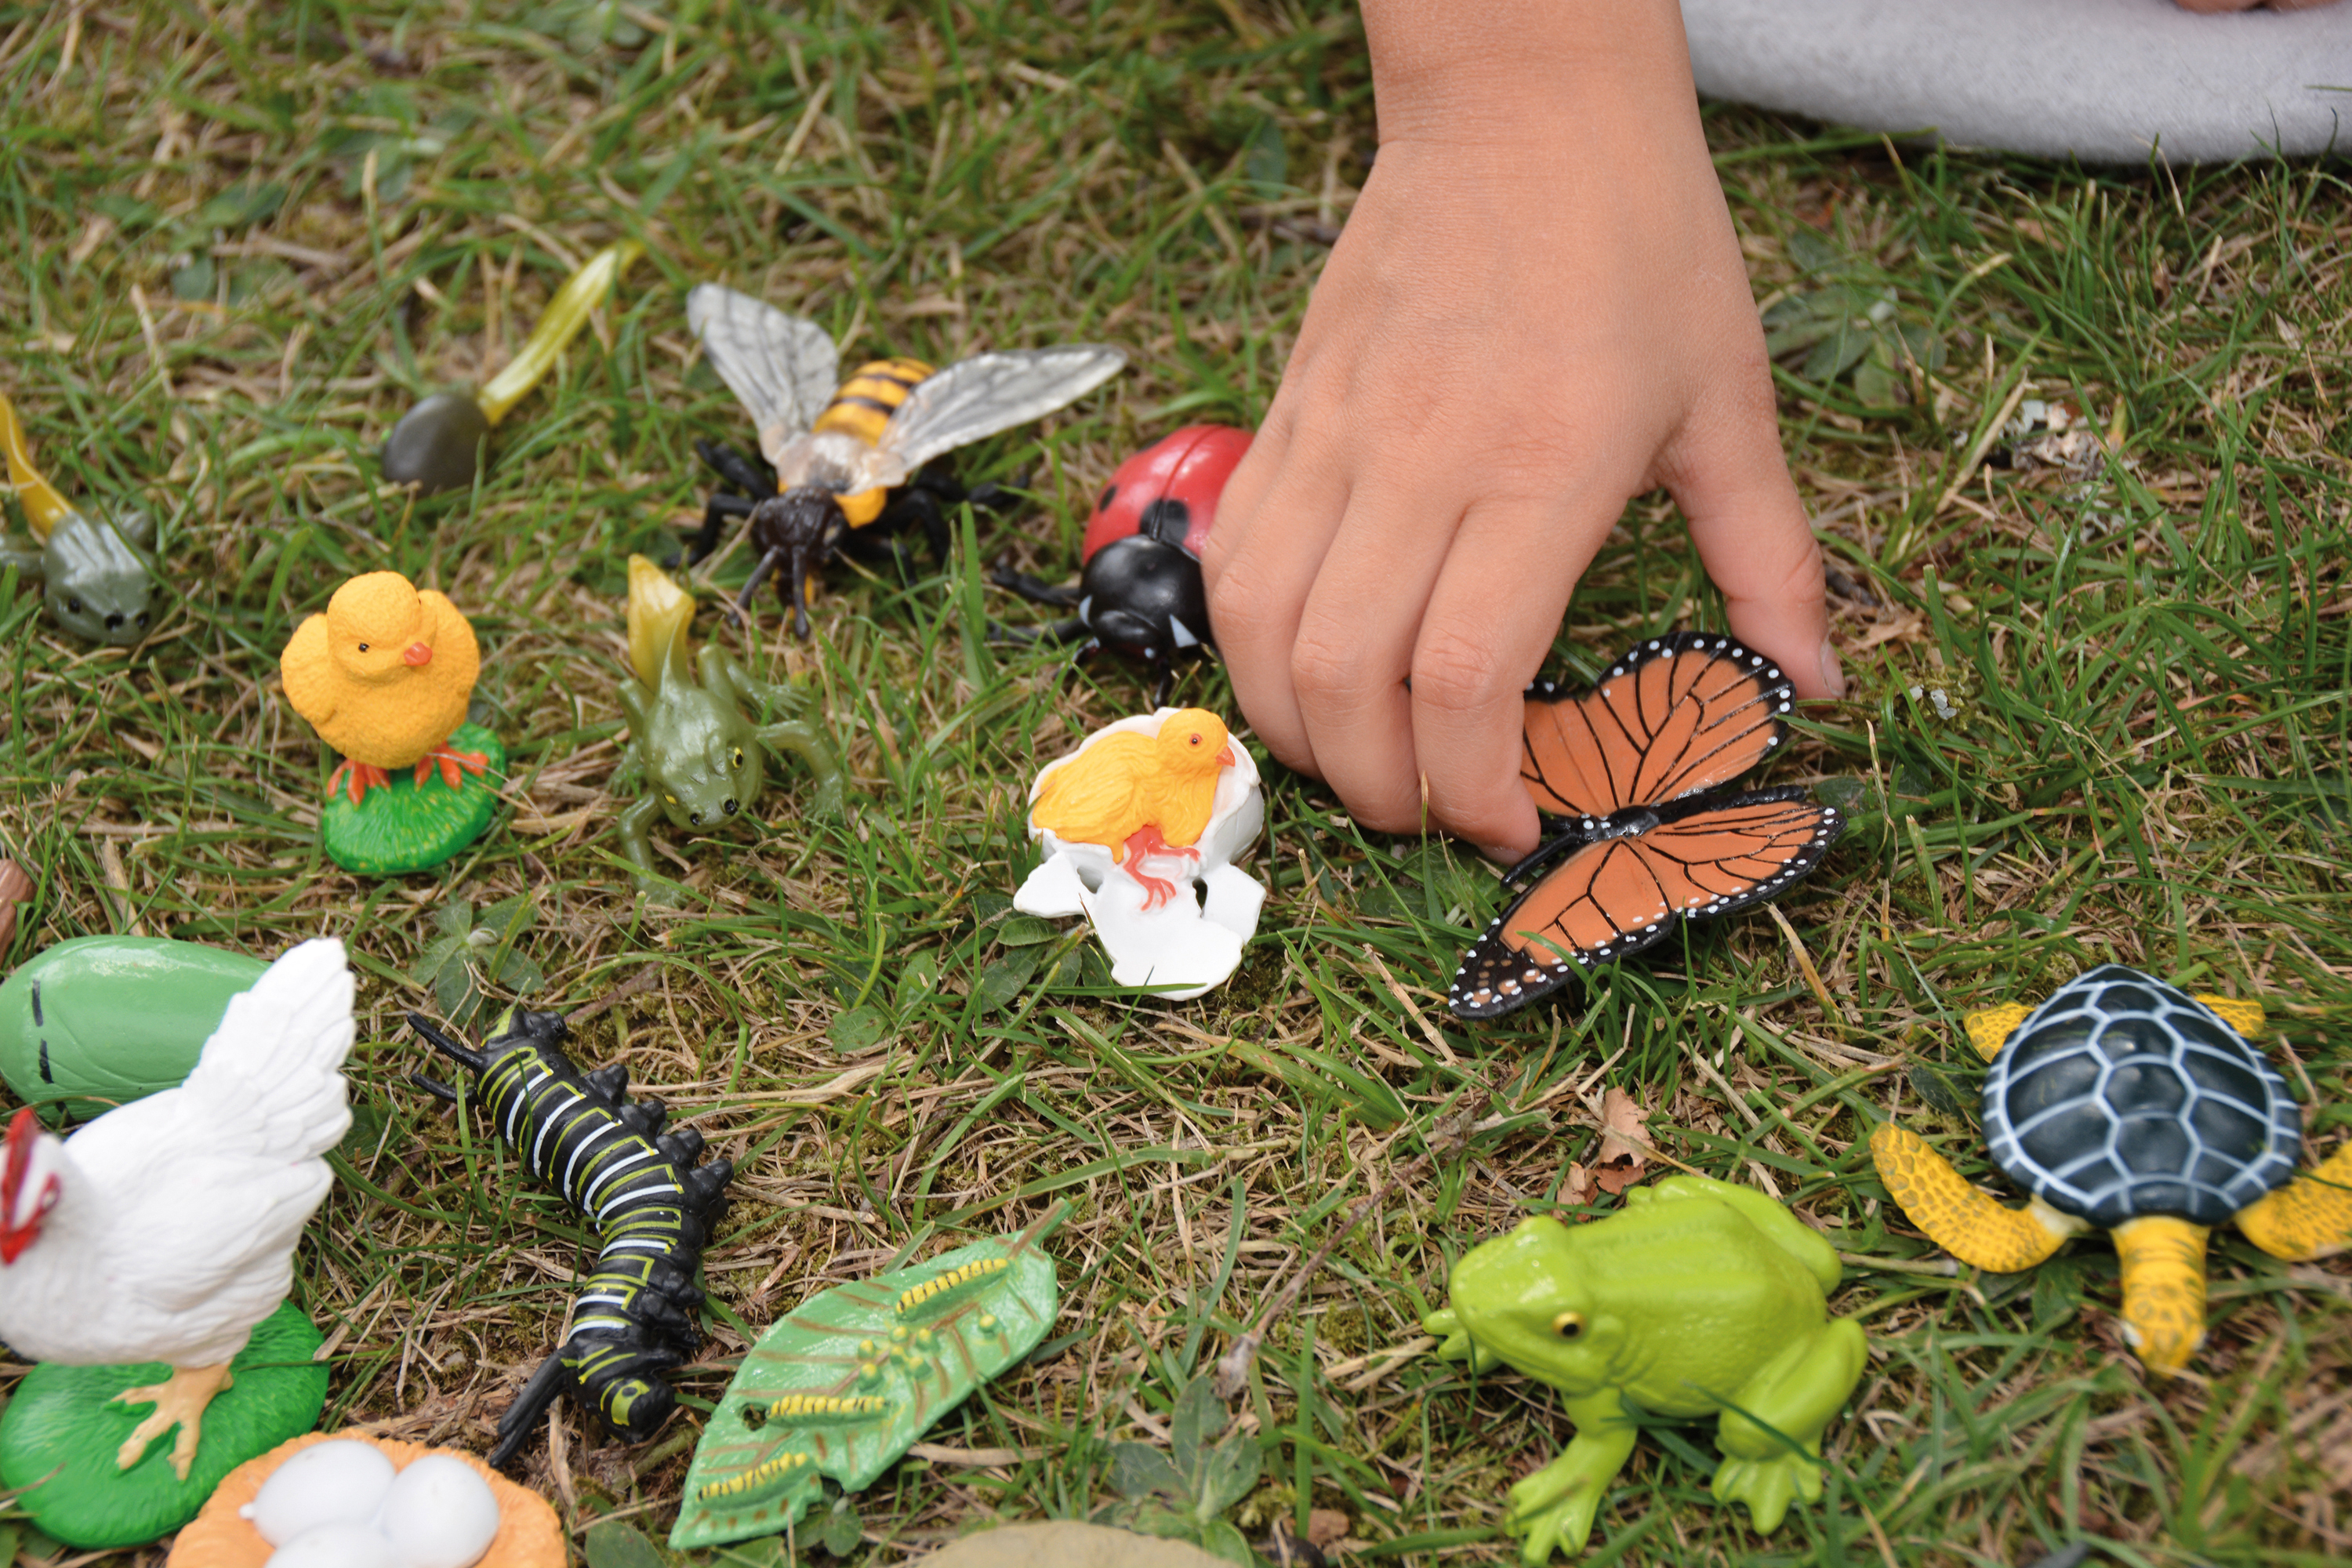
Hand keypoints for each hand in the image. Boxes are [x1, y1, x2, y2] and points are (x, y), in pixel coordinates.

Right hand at [1201, 0, 1838, 857]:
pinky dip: (1252, 645)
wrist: (1521, 102)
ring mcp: (1338, 435)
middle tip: (1426, 812)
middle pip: (1343, 679)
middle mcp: (1423, 460)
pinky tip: (1302, 669)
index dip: (1472, 787)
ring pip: (1263, 629)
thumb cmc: (1639, 242)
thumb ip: (1771, 559)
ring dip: (1294, 729)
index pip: (1467, 676)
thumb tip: (1813, 684)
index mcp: (1545, 467)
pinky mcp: (1290, 412)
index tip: (1506, 828)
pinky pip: (1236, 558)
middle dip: (1377, 788)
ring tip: (1356, 759)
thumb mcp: (1730, 400)